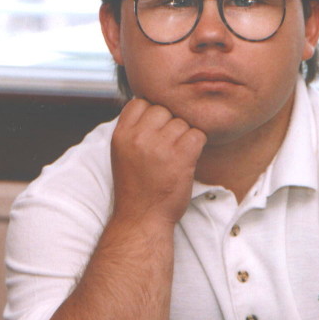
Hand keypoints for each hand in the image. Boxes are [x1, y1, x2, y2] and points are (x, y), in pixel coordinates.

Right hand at [111, 99, 205, 224]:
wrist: (142, 218)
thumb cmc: (135, 187)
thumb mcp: (123, 153)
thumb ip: (133, 128)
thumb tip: (152, 103)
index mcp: (121, 134)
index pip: (141, 101)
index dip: (152, 113)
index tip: (155, 132)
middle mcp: (139, 137)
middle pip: (164, 109)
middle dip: (169, 125)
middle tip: (167, 148)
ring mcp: (160, 146)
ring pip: (182, 122)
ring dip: (184, 137)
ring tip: (175, 158)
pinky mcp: (181, 156)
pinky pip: (198, 134)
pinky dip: (197, 145)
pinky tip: (188, 159)